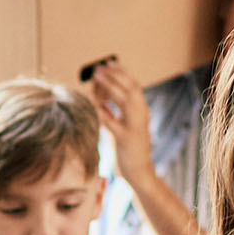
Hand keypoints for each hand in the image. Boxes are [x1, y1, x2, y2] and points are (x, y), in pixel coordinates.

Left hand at [83, 59, 153, 182]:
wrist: (140, 171)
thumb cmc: (130, 148)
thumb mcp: (125, 125)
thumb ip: (115, 111)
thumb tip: (97, 95)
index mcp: (142, 110)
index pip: (134, 85)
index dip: (122, 72)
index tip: (109, 63)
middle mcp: (141, 115)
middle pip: (130, 88)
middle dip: (115, 75)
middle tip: (99, 67)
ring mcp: (134, 126)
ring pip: (124, 100)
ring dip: (109, 87)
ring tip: (95, 78)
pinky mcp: (125, 138)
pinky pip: (111, 120)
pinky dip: (101, 109)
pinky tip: (91, 102)